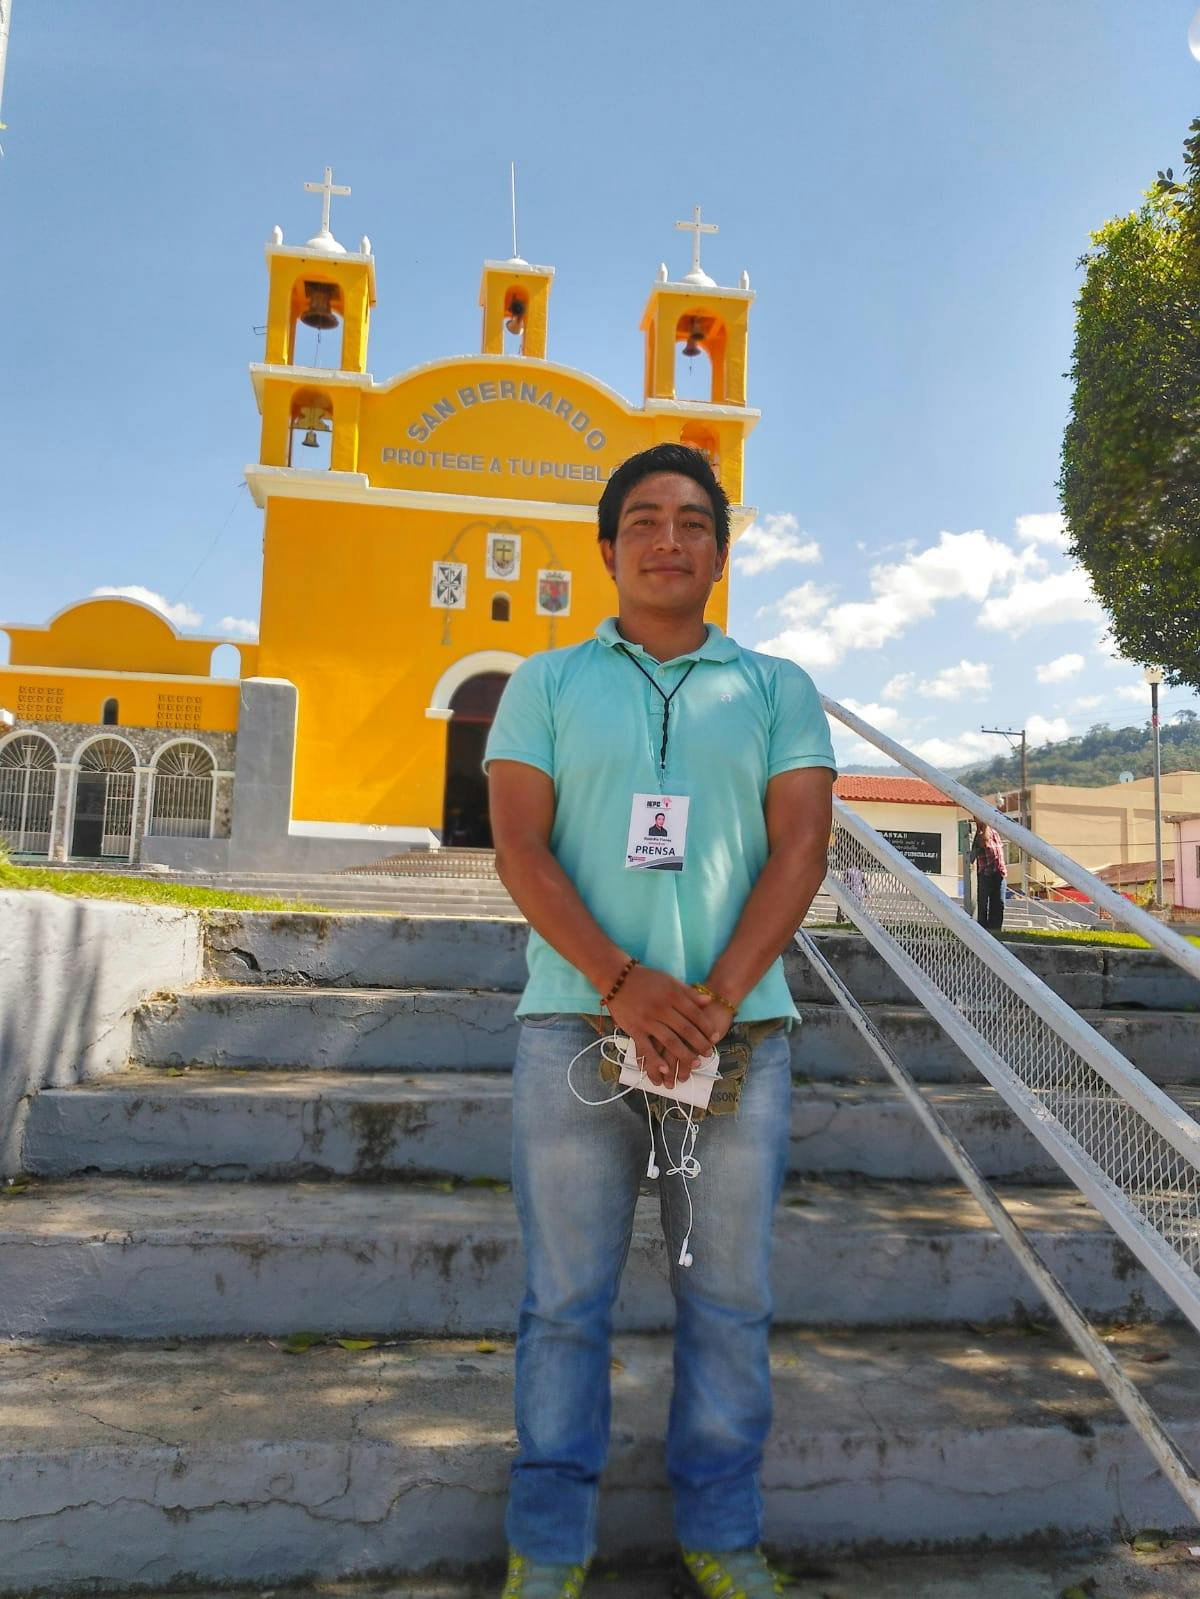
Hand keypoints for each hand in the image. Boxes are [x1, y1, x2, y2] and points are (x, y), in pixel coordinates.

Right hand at [606, 966, 721, 1085]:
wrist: (617, 978)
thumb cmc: (646, 979)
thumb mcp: (670, 981)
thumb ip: (689, 993)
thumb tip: (709, 1001)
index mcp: (672, 995)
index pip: (695, 1014)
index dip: (707, 1027)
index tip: (715, 1037)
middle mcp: (661, 1008)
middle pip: (686, 1030)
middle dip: (699, 1044)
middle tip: (708, 1054)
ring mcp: (647, 1020)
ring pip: (670, 1041)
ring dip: (684, 1055)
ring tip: (694, 1064)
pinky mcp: (634, 1029)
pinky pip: (646, 1047)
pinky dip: (655, 1059)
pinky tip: (665, 1069)